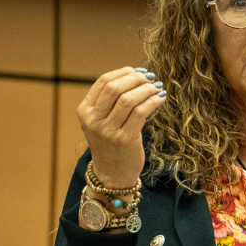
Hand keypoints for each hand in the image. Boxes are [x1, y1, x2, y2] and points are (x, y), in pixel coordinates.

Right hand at [77, 67, 166, 187]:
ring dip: (147, 89)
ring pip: (129, 99)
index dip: (123, 72)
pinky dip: (153, 102)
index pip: (103, 81)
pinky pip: (141, 112)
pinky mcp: (125, 139)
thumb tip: (137, 75)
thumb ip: (110, 101)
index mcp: (85, 111)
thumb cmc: (111, 143)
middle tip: (150, 78)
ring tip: (157, 87)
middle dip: (136, 79)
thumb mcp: (101, 121)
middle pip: (115, 88)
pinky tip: (161, 99)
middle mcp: (93, 120)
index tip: (138, 71)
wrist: (112, 174)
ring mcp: (108, 130)